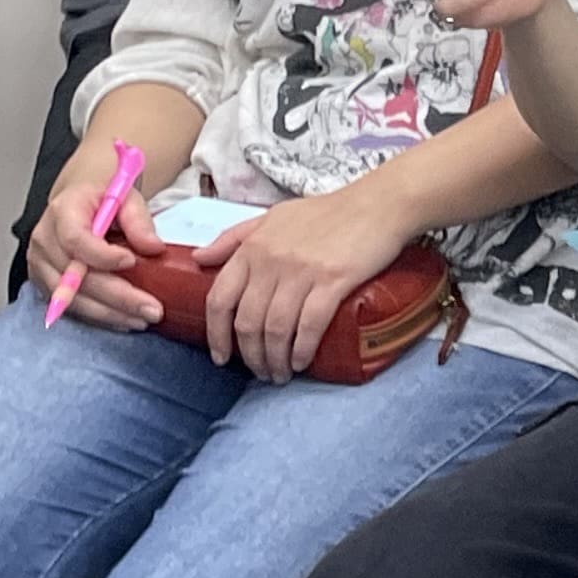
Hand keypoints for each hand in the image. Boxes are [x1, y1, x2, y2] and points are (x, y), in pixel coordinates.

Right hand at [28, 148, 171, 332]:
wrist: (78, 200)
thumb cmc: (101, 196)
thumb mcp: (126, 196)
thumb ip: (139, 220)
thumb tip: (153, 247)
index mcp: (63, 211)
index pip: (75, 239)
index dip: (102, 256)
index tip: (131, 262)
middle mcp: (45, 240)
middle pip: (75, 277)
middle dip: (117, 296)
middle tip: (152, 309)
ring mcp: (41, 264)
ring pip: (72, 298)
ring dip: (109, 313)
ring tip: (142, 319)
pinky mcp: (45, 282)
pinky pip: (70, 305)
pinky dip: (99, 315)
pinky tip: (124, 319)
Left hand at [198, 181, 420, 382]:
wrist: (379, 203)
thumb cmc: (327, 212)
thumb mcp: (272, 217)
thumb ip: (234, 238)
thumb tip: (198, 258)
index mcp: (252, 247)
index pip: (219, 298)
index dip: (216, 335)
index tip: (221, 357)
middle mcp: (271, 260)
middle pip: (247, 322)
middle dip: (251, 356)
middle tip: (262, 372)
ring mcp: (302, 271)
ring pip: (276, 329)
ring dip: (276, 359)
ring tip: (281, 374)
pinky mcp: (334, 280)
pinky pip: (310, 324)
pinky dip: (302, 349)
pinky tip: (301, 361)